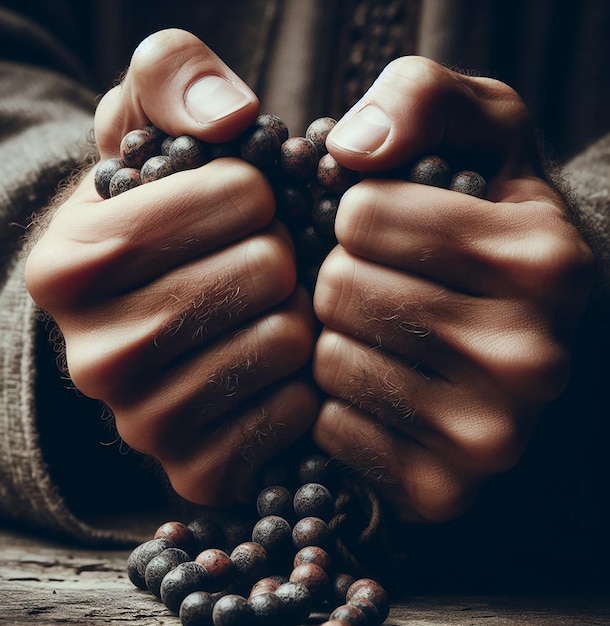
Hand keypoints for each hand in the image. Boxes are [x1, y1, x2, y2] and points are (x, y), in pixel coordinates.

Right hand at [25, 29, 318, 505]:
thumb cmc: (162, 222)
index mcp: (68, 265)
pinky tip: (272, 367)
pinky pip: (291, 414)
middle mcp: (93, 357)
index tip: (240, 206)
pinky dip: (300, 383)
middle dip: (280, 255)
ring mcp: (143, 425)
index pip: (233, 200)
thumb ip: (171, 79)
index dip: (258, 191)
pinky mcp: (196, 471)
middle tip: (260, 262)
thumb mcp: (146, 128)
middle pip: (263, 273)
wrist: (154, 316)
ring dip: (295, 316)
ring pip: (282, 344)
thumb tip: (228, 117)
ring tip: (266, 310)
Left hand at [311, 56, 593, 522]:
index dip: (358, 214)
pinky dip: (340, 403)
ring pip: (332, 363)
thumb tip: (351, 147)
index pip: (362, 215)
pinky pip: (334, 428)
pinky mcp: (445, 490)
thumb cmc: (486, 227)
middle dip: (340, 279)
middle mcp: (531, 357)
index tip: (384, 229)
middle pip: (340, 291)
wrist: (516, 332)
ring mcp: (492, 437)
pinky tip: (380, 387)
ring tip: (382, 335)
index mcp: (543, 260)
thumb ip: (421, 99)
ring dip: (337, 341)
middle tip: (377, 286)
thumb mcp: (478, 132)